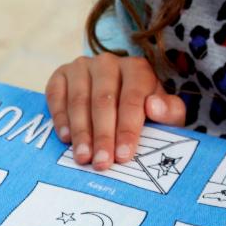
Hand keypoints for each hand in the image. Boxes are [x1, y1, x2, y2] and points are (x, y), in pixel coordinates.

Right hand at [45, 54, 184, 169]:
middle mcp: (108, 62)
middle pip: (103, 100)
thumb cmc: (144, 111)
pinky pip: (56, 94)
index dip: (128, 129)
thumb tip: (154, 107)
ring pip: (79, 99)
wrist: (116, 99)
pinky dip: (60, 117)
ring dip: (80, 131)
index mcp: (137, 68)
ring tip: (83, 157)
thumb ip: (170, 111)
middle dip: (102, 135)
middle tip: (101, 163)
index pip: (132, 99)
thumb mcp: (165, 113)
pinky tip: (65, 138)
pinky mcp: (61, 73)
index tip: (123, 155)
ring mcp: (82, 66)